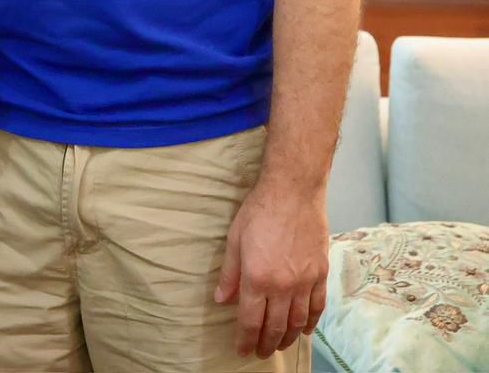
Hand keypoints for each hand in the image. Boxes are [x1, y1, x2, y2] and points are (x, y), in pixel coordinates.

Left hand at [214, 179, 328, 357]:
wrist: (293, 191)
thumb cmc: (259, 211)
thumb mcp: (235, 239)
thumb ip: (230, 273)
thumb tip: (221, 300)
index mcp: (257, 278)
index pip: (250, 320)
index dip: (245, 339)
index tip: (241, 350)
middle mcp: (283, 286)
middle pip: (275, 327)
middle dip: (265, 344)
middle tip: (259, 352)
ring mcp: (305, 282)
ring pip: (297, 322)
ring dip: (288, 338)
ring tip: (279, 345)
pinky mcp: (321, 273)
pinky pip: (318, 307)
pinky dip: (311, 323)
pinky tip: (305, 329)